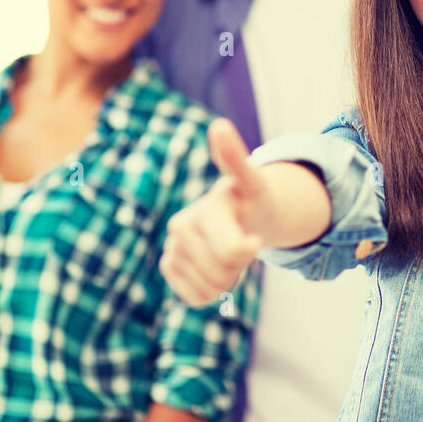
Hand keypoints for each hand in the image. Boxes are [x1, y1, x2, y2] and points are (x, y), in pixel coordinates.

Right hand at [160, 117, 273, 306]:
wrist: (240, 214)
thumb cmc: (250, 199)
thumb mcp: (254, 181)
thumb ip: (236, 159)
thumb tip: (218, 125)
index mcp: (203, 210)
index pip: (235, 253)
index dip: (250, 250)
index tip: (253, 235)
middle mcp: (180, 228)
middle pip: (223, 273)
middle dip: (239, 264)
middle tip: (240, 241)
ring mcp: (172, 249)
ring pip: (210, 288)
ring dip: (227, 278)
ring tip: (228, 251)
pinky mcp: (169, 267)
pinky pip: (194, 297)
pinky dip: (210, 291)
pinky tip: (213, 267)